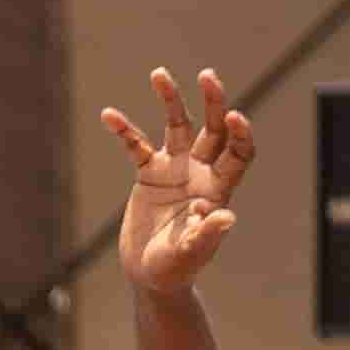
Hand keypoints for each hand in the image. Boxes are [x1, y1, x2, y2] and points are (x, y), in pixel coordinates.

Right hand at [98, 69, 255, 304]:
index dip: (240, 133)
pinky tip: (109, 115)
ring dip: (171, 100)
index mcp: (219, 188)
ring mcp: (175, 169)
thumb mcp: (191, 253)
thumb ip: (206, 234)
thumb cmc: (177, 268)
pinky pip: (137, 146)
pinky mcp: (149, 174)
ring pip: (178, 125)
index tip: (235, 116)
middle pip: (214, 128)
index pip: (238, 152)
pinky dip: (124, 130)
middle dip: (214, 101)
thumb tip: (226, 216)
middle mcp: (201, 171)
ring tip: (159, 74)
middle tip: (207, 75)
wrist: (150, 275)